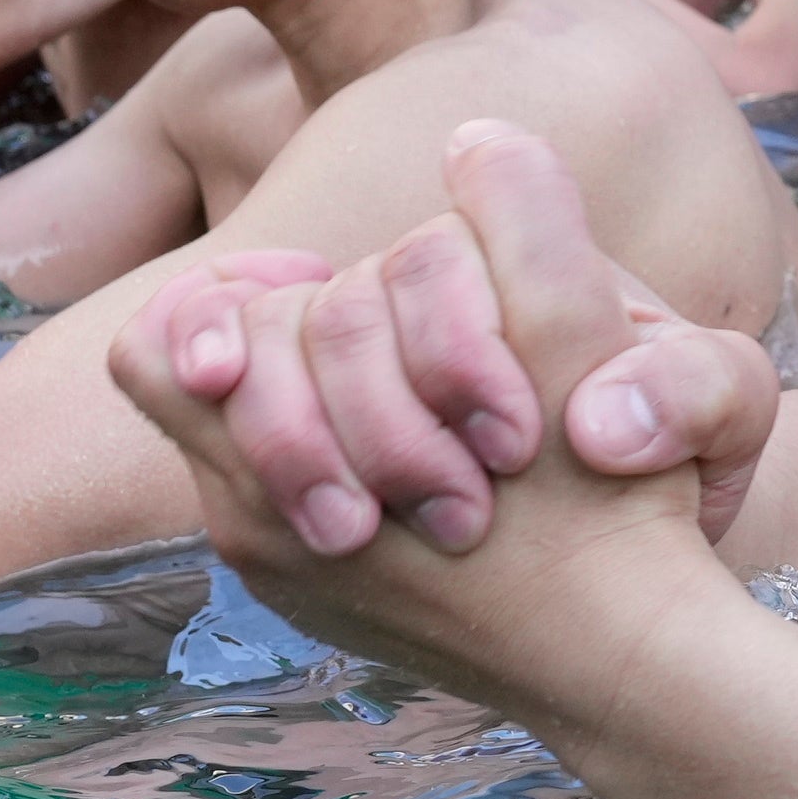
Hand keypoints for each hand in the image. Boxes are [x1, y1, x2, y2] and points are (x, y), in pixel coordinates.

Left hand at [107, 125, 774, 692]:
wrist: (624, 658)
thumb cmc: (610, 502)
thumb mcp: (585, 339)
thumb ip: (526, 225)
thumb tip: (473, 140)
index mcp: (288, 481)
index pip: (173, 346)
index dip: (235, 292)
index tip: (319, 283)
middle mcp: (261, 535)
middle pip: (211, 384)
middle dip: (310, 344)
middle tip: (401, 355)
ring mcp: (287, 574)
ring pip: (233, 439)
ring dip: (325, 401)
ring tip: (421, 411)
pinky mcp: (324, 600)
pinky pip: (271, 492)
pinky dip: (330, 451)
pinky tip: (413, 449)